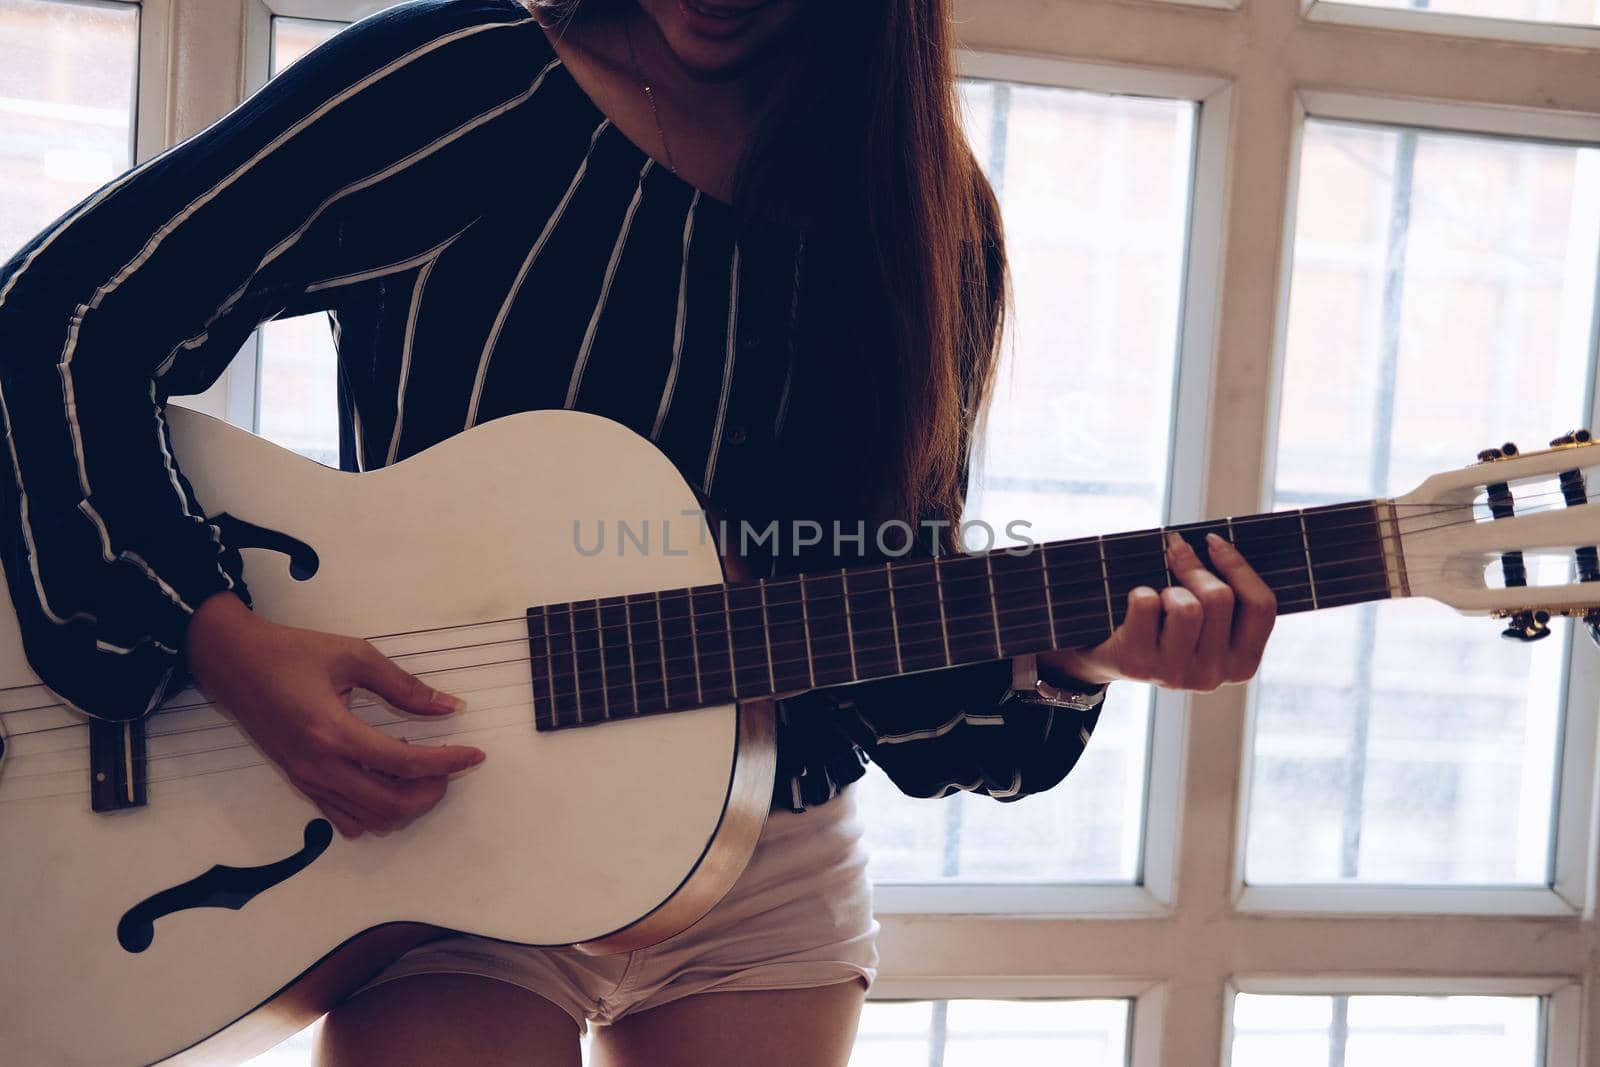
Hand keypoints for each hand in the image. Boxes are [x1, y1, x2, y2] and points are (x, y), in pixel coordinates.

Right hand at [184, 592, 485, 838]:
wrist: (232, 661)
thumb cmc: (288, 653)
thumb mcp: (353, 656)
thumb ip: (404, 686)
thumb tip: (448, 706)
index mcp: (333, 733)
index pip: (406, 763)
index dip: (447, 762)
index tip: (474, 754)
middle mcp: (319, 766)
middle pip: (391, 805)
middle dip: (432, 791)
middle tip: (451, 766)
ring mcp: (307, 780)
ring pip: (370, 818)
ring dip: (406, 803)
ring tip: (423, 770)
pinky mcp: (300, 782)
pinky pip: (344, 817)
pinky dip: (376, 809)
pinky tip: (388, 780)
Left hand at [1039, 531, 1276, 691]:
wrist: (1106, 656)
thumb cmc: (1164, 625)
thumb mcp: (1203, 617)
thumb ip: (1223, 590)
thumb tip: (1216, 541)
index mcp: (1242, 663)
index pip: (1261, 605)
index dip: (1239, 565)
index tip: (1212, 540)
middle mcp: (1213, 676)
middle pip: (1219, 598)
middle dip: (1194, 566)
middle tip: (1174, 552)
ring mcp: (1175, 675)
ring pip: (1186, 605)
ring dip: (1168, 588)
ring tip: (1157, 597)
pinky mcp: (1138, 665)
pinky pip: (1147, 603)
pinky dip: (1138, 593)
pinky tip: (1132, 608)